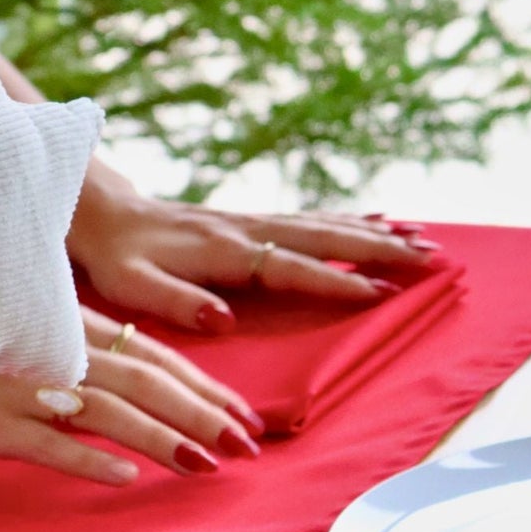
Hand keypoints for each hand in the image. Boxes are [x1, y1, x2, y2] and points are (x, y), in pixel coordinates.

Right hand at [0, 308, 263, 484]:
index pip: (155, 359)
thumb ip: (82, 347)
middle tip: (248, 446)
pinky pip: (49, 444)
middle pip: (148, 384)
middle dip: (203, 415)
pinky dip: (89, 459)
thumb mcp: (32, 328)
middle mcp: (60, 357)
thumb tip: (136, 372)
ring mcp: (29, 391)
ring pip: (110, 414)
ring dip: (162, 439)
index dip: (205, 387)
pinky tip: (125, 478)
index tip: (245, 414)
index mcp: (73, 332)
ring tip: (206, 465)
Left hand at [67, 163, 439, 332]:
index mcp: (221, 251)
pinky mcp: (247, 221)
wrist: (97, 211)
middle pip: (323, 237)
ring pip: (323, 224)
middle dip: (380, 248)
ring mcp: (249, 221)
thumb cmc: (113, 258)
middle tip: (433, 259)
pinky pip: (309, 221)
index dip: (333, 280)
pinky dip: (349, 222)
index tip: (381, 291)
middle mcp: (243, 229)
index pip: (288, 266)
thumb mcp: (132, 288)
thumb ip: (176, 303)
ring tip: (424, 242)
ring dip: (375, 232)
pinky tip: (377, 224)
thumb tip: (223, 320)